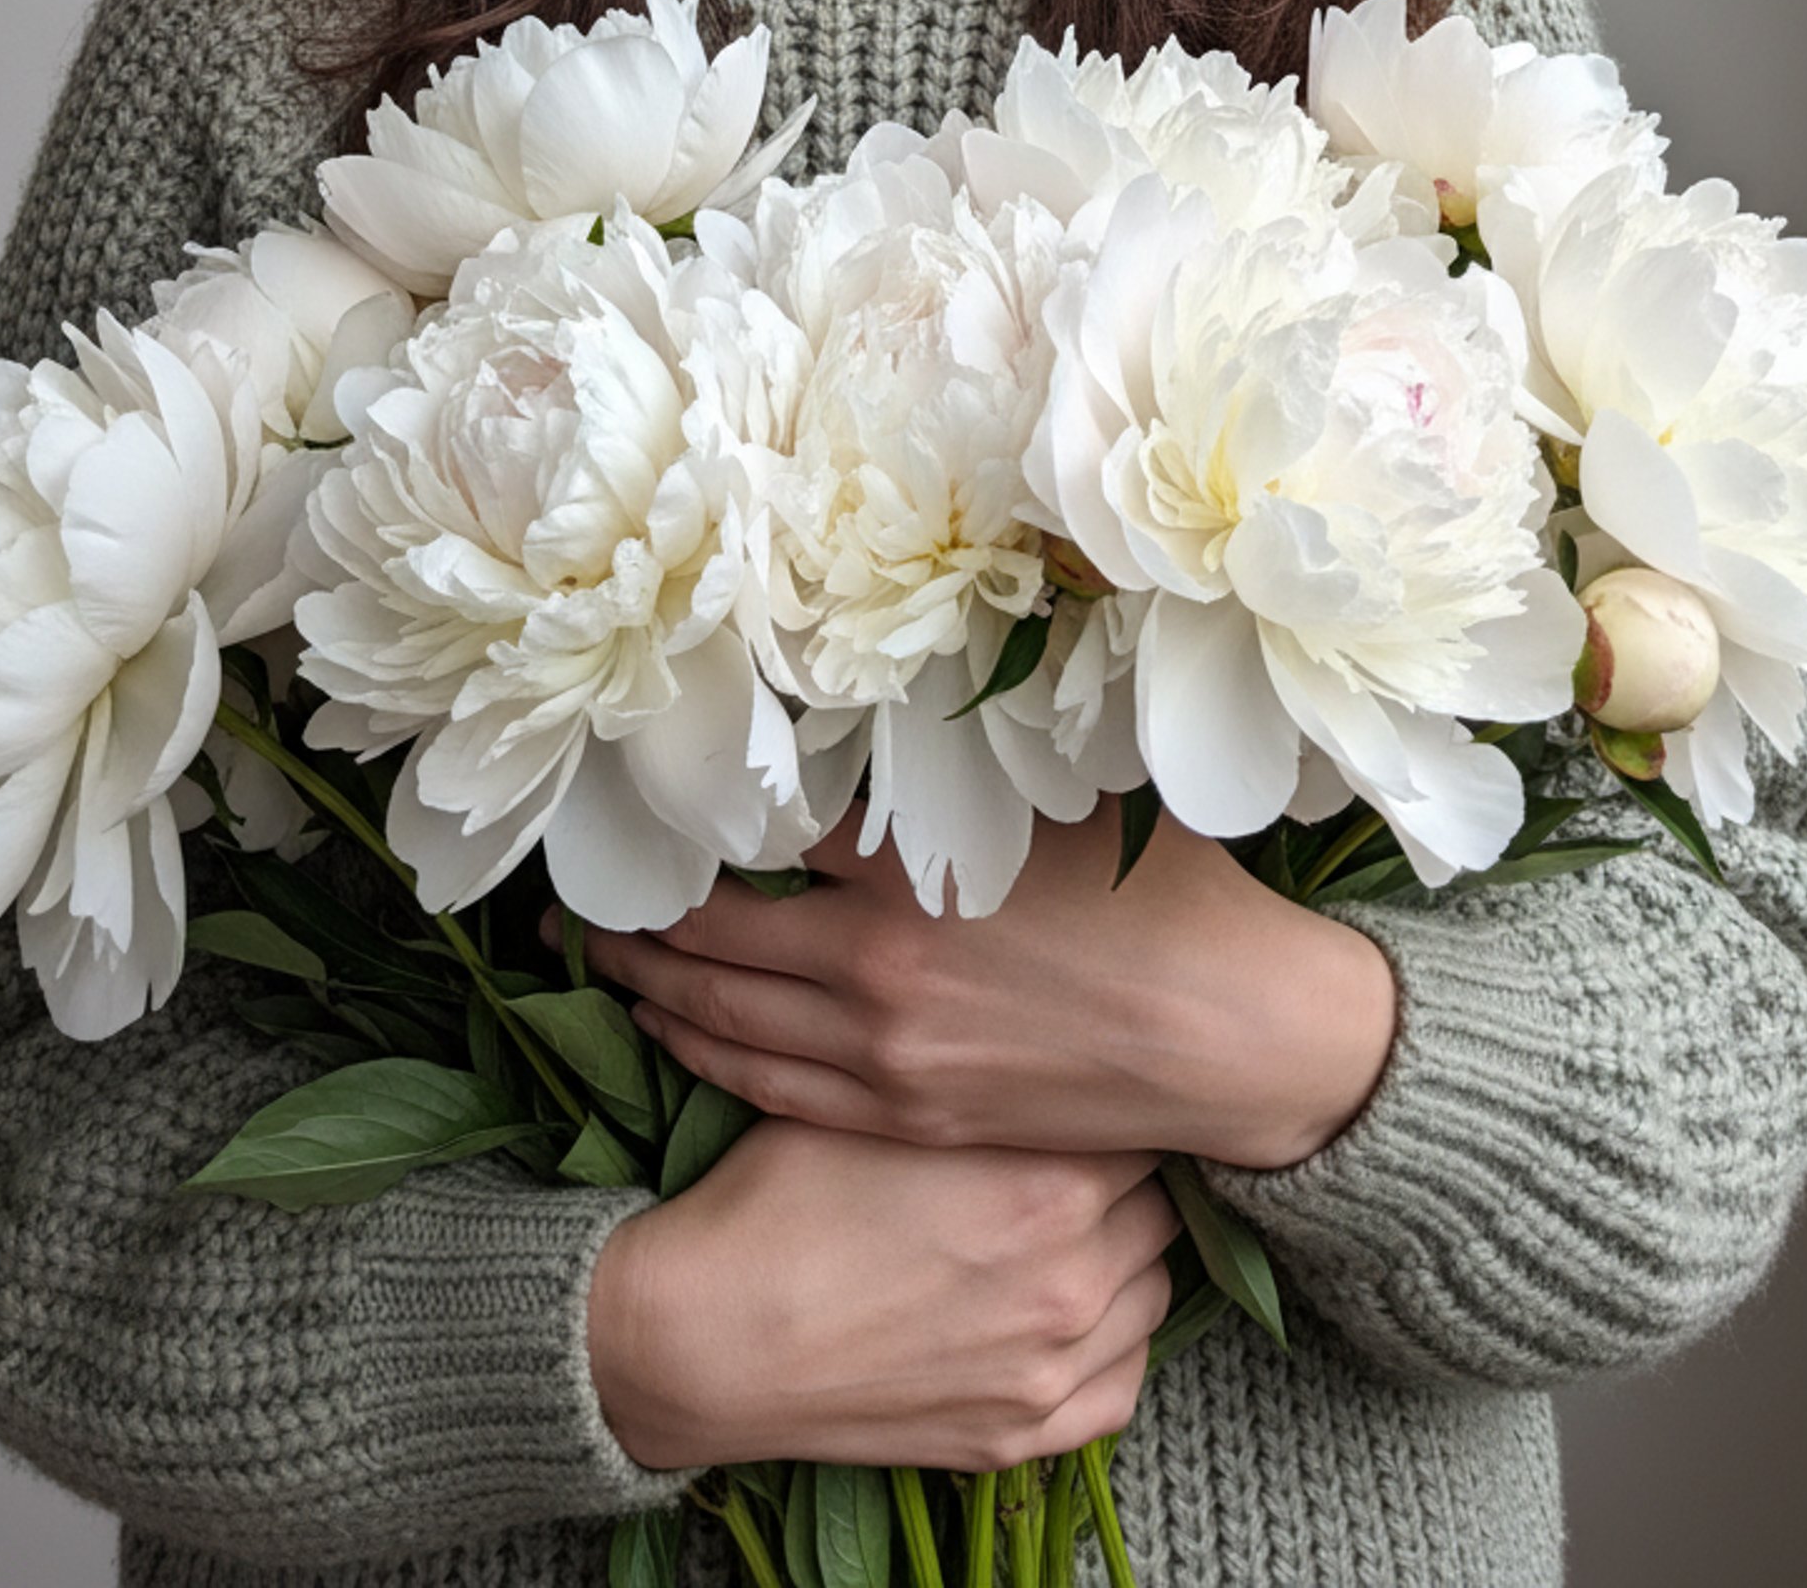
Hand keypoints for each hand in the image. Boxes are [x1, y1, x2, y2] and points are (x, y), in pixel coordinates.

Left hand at [559, 798, 1394, 1170]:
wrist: (1235, 1037)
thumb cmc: (1163, 895)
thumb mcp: (1062, 793)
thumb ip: (964, 752)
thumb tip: (889, 691)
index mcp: (906, 872)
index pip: (756, 829)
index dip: (686, 810)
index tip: (632, 787)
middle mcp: (874, 965)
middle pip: (709, 934)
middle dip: (630, 914)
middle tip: (571, 893)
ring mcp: (886, 1053)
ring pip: (722, 1018)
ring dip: (646, 986)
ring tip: (593, 959)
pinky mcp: (906, 1115)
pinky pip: (769, 1088)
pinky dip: (703, 1055)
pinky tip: (669, 1034)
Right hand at [585, 1118, 1174, 1472]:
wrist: (711, 1332)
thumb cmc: (784, 1199)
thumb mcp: (884, 1099)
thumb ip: (985, 1081)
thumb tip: (1043, 1054)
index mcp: (1049, 1180)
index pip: (1139, 1123)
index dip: (1106, 1102)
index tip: (1083, 1095)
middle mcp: (1073, 1277)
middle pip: (1157, 1204)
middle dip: (1122, 1176)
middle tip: (1070, 1157)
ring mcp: (1053, 1367)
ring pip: (1151, 1291)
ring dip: (1123, 1258)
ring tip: (1065, 1234)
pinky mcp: (1020, 1435)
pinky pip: (1121, 1387)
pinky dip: (1108, 1349)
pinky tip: (1063, 1318)